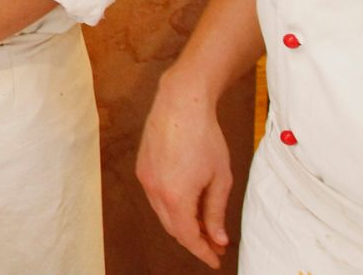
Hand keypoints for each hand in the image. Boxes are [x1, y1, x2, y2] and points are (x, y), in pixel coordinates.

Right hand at [136, 70, 232, 267]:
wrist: (181, 103)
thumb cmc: (204, 137)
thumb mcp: (220, 178)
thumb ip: (216, 212)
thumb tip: (218, 238)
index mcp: (175, 196)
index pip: (188, 236)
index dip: (203, 252)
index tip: (216, 260)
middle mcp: (154, 190)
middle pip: (173, 228)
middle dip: (194, 239)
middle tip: (215, 244)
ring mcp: (145, 178)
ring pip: (163, 213)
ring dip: (182, 223)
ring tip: (204, 225)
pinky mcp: (142, 167)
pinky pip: (156, 197)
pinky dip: (171, 206)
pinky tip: (187, 203)